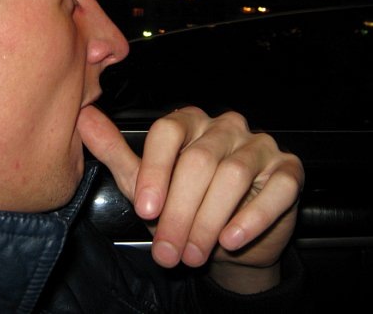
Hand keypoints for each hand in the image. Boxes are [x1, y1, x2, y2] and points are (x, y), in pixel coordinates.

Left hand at [77, 105, 302, 290]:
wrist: (228, 241)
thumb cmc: (184, 207)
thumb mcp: (147, 185)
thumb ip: (117, 152)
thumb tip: (83, 119)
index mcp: (190, 121)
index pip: (168, 131)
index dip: (154, 171)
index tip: (145, 210)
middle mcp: (226, 126)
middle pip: (199, 160)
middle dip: (179, 211)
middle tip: (167, 251)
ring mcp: (259, 145)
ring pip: (233, 175)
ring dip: (209, 221)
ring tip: (194, 253)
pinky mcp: (288, 169)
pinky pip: (275, 188)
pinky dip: (252, 217)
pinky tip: (231, 238)